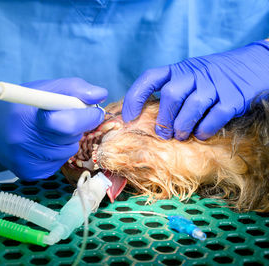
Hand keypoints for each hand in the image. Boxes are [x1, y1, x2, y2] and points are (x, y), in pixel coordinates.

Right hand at [0, 78, 106, 180]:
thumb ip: (74, 88)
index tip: (92, 110)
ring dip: (65, 140)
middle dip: (76, 126)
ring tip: (47, 131)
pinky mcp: (29, 173)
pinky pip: (58, 163)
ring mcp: (26, 161)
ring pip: (67, 152)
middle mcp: (24, 142)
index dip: (85, 116)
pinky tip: (41, 144)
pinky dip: (56, 152)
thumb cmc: (19, 105)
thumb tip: (100, 95)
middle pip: (70, 138)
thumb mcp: (43, 87)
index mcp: (27, 117)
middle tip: (63, 117)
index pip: (66, 123)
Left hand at [122, 40, 268, 139]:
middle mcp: (195, 74)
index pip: (150, 78)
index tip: (127, 117)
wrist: (255, 64)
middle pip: (170, 95)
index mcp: (179, 69)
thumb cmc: (214, 76)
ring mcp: (215, 84)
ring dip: (182, 127)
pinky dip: (204, 130)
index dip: (134, 97)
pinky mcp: (233, 98)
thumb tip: (146, 117)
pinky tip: (201, 135)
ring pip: (191, 107)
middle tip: (163, 134)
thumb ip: (171, 91)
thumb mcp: (190, 75)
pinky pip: (214, 117)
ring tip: (181, 136)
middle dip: (163, 119)